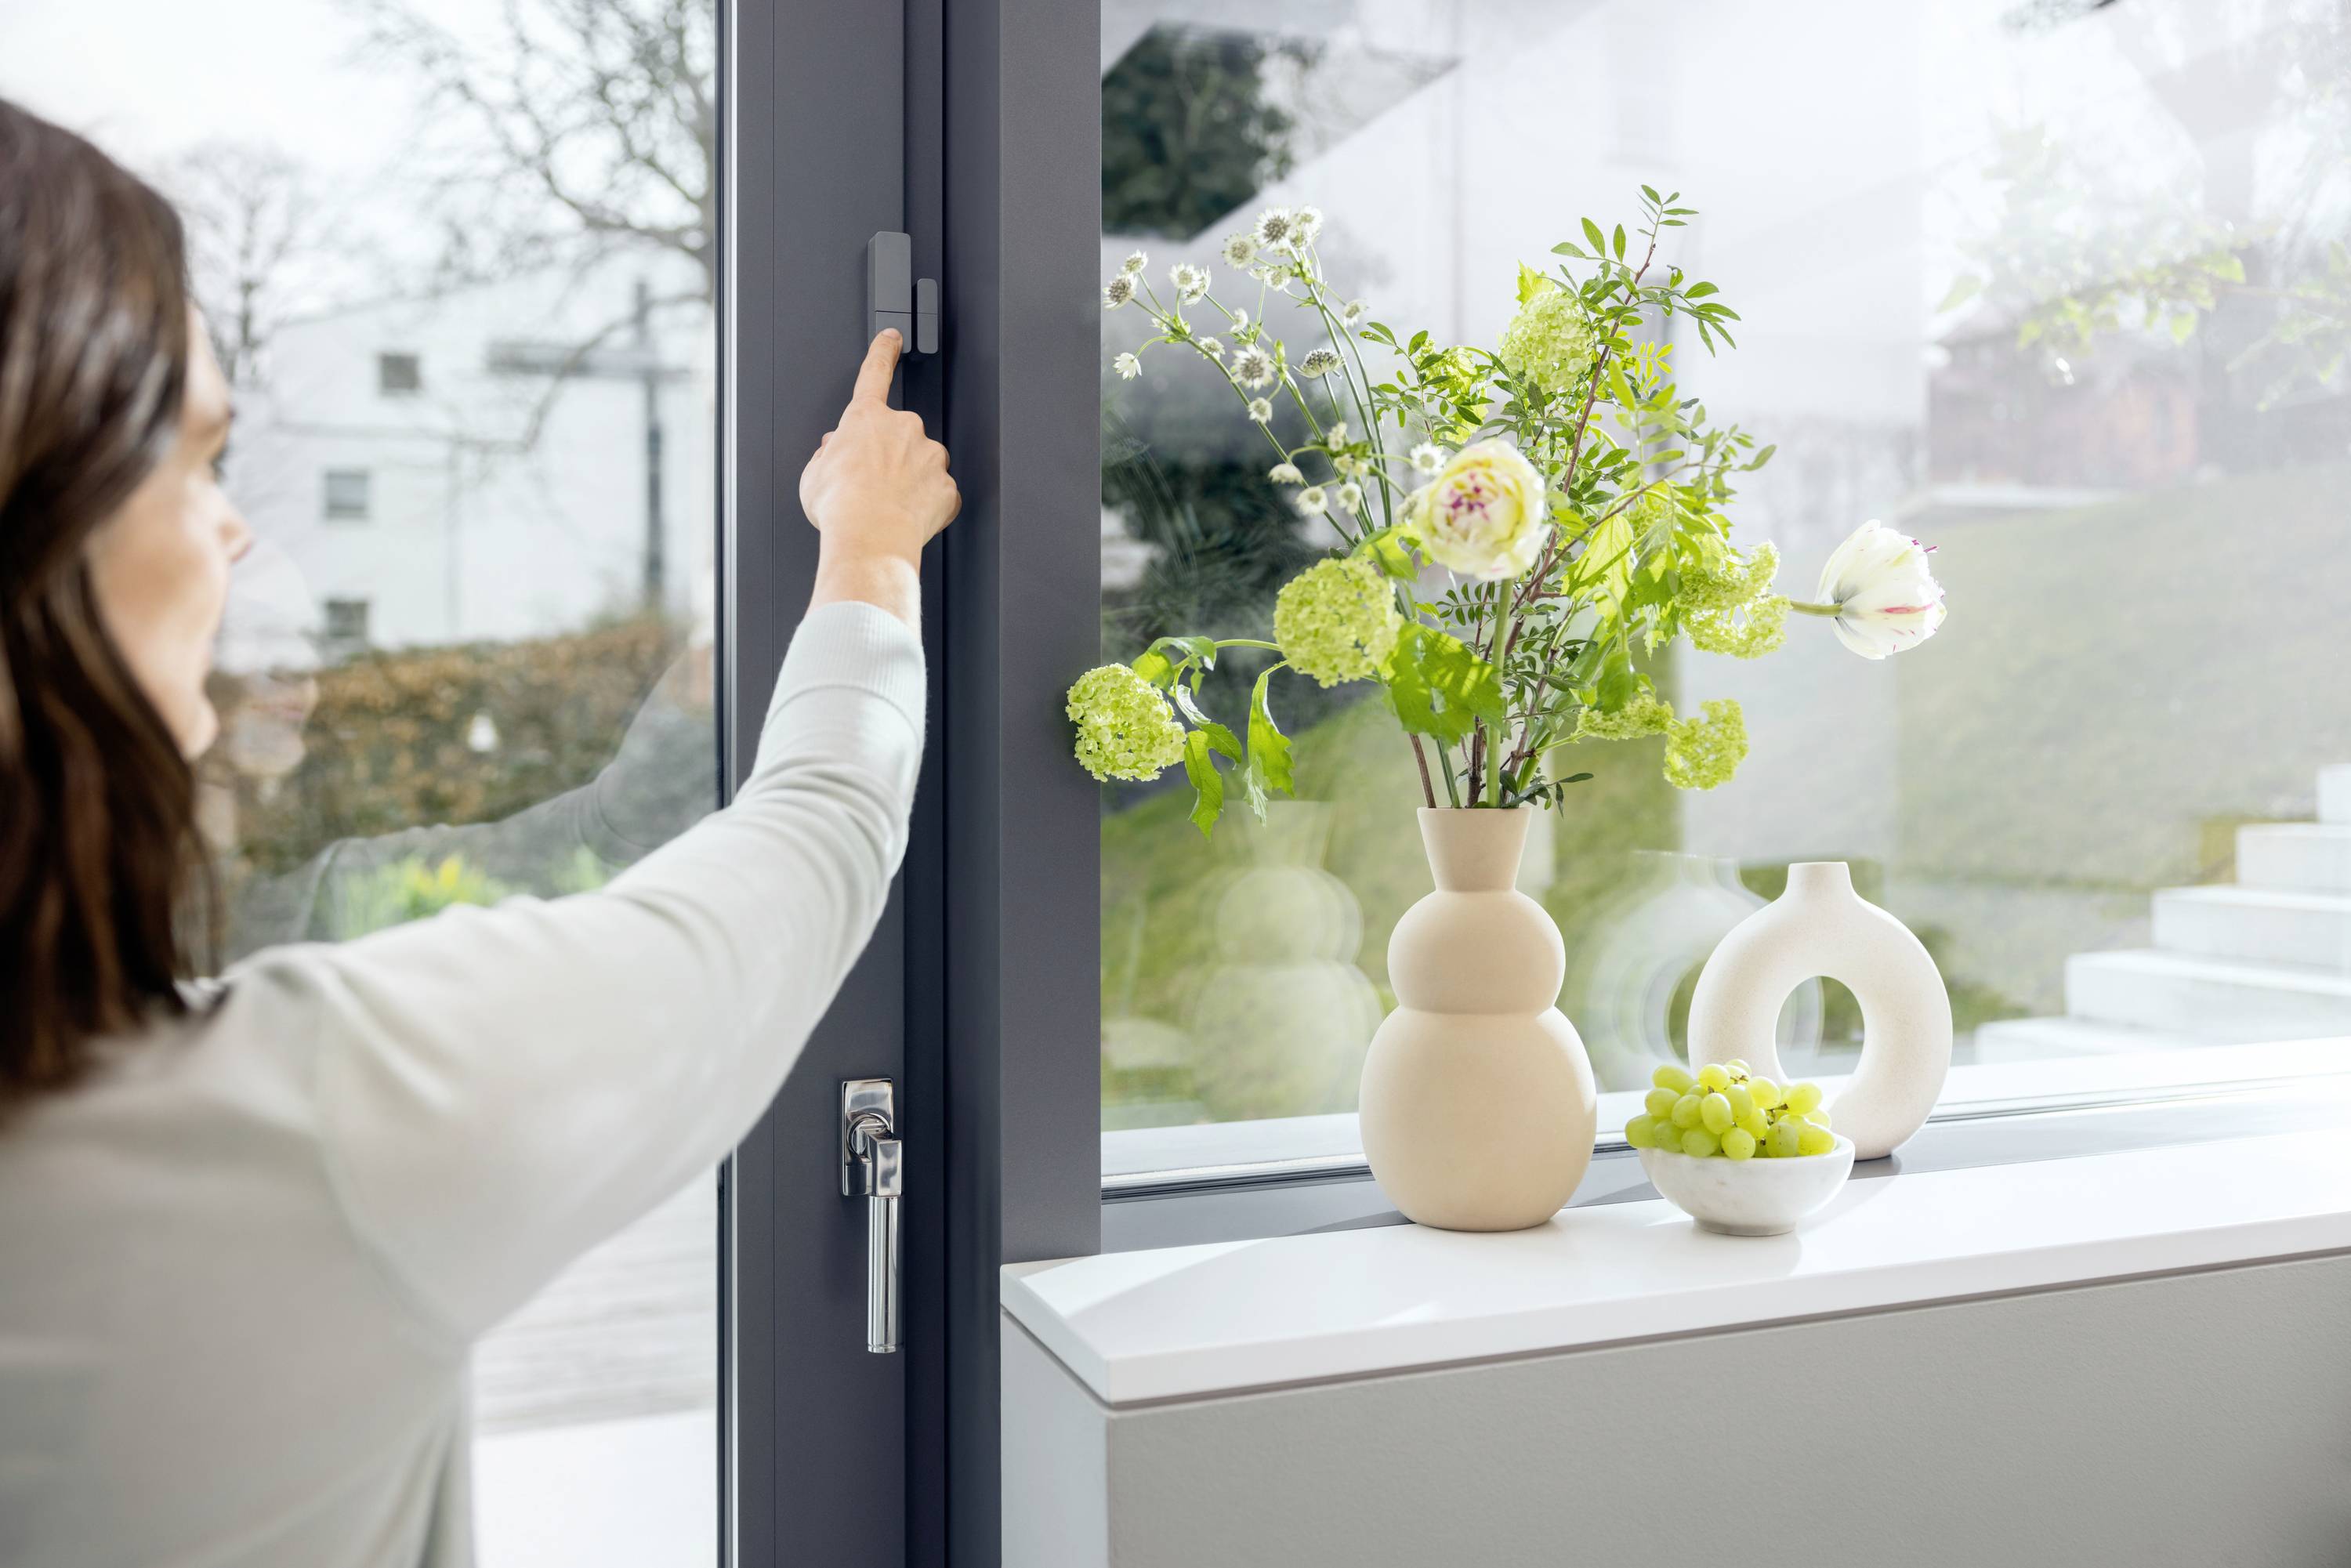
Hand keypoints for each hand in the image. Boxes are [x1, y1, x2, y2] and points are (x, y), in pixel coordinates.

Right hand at [798, 331, 959, 566]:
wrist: (870, 537)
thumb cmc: (840, 506)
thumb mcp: (813, 475)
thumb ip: (827, 455)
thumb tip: (833, 451)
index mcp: (866, 418)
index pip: (874, 374)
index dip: (882, 353)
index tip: (892, 339)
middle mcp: (903, 429)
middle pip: (899, 435)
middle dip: (889, 455)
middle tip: (872, 485)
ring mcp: (930, 456)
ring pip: (922, 464)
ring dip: (909, 481)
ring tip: (888, 507)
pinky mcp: (947, 487)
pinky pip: (938, 495)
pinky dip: (926, 507)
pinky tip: (908, 519)